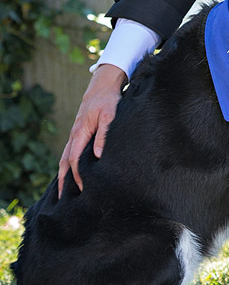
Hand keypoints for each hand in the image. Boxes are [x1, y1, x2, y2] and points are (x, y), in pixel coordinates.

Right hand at [57, 64, 125, 196]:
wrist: (103, 85)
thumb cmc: (108, 99)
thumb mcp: (109, 115)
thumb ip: (104, 134)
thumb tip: (98, 155)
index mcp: (80, 131)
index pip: (74, 158)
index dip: (76, 175)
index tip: (81, 188)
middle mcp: (75, 134)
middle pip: (64, 161)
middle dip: (64, 180)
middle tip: (63, 199)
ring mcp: (76, 133)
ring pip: (65, 157)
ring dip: (64, 174)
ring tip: (63, 191)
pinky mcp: (80, 132)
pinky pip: (70, 151)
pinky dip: (68, 164)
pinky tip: (71, 172)